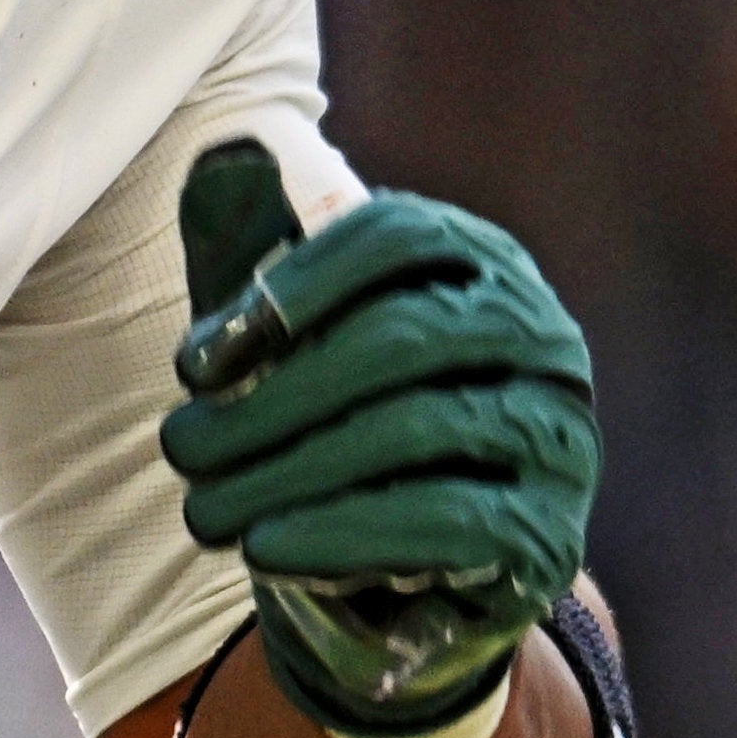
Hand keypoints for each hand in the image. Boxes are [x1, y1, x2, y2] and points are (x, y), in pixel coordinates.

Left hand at [163, 141, 596, 737]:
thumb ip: (260, 260)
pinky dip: (345, 534)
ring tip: (204, 510)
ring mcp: (557, 436)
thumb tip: (216, 156)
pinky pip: (450, 524)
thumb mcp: (300, 347)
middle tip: (179, 449)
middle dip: (273, 398)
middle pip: (402, 337)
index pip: (396, 238)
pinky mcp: (550, 537)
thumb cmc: (349, 435)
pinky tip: (268, 551)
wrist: (422, 582)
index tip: (191, 365)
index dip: (288, 289)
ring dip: (291, 471)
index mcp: (483, 267)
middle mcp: (541, 337)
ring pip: (420, 429)